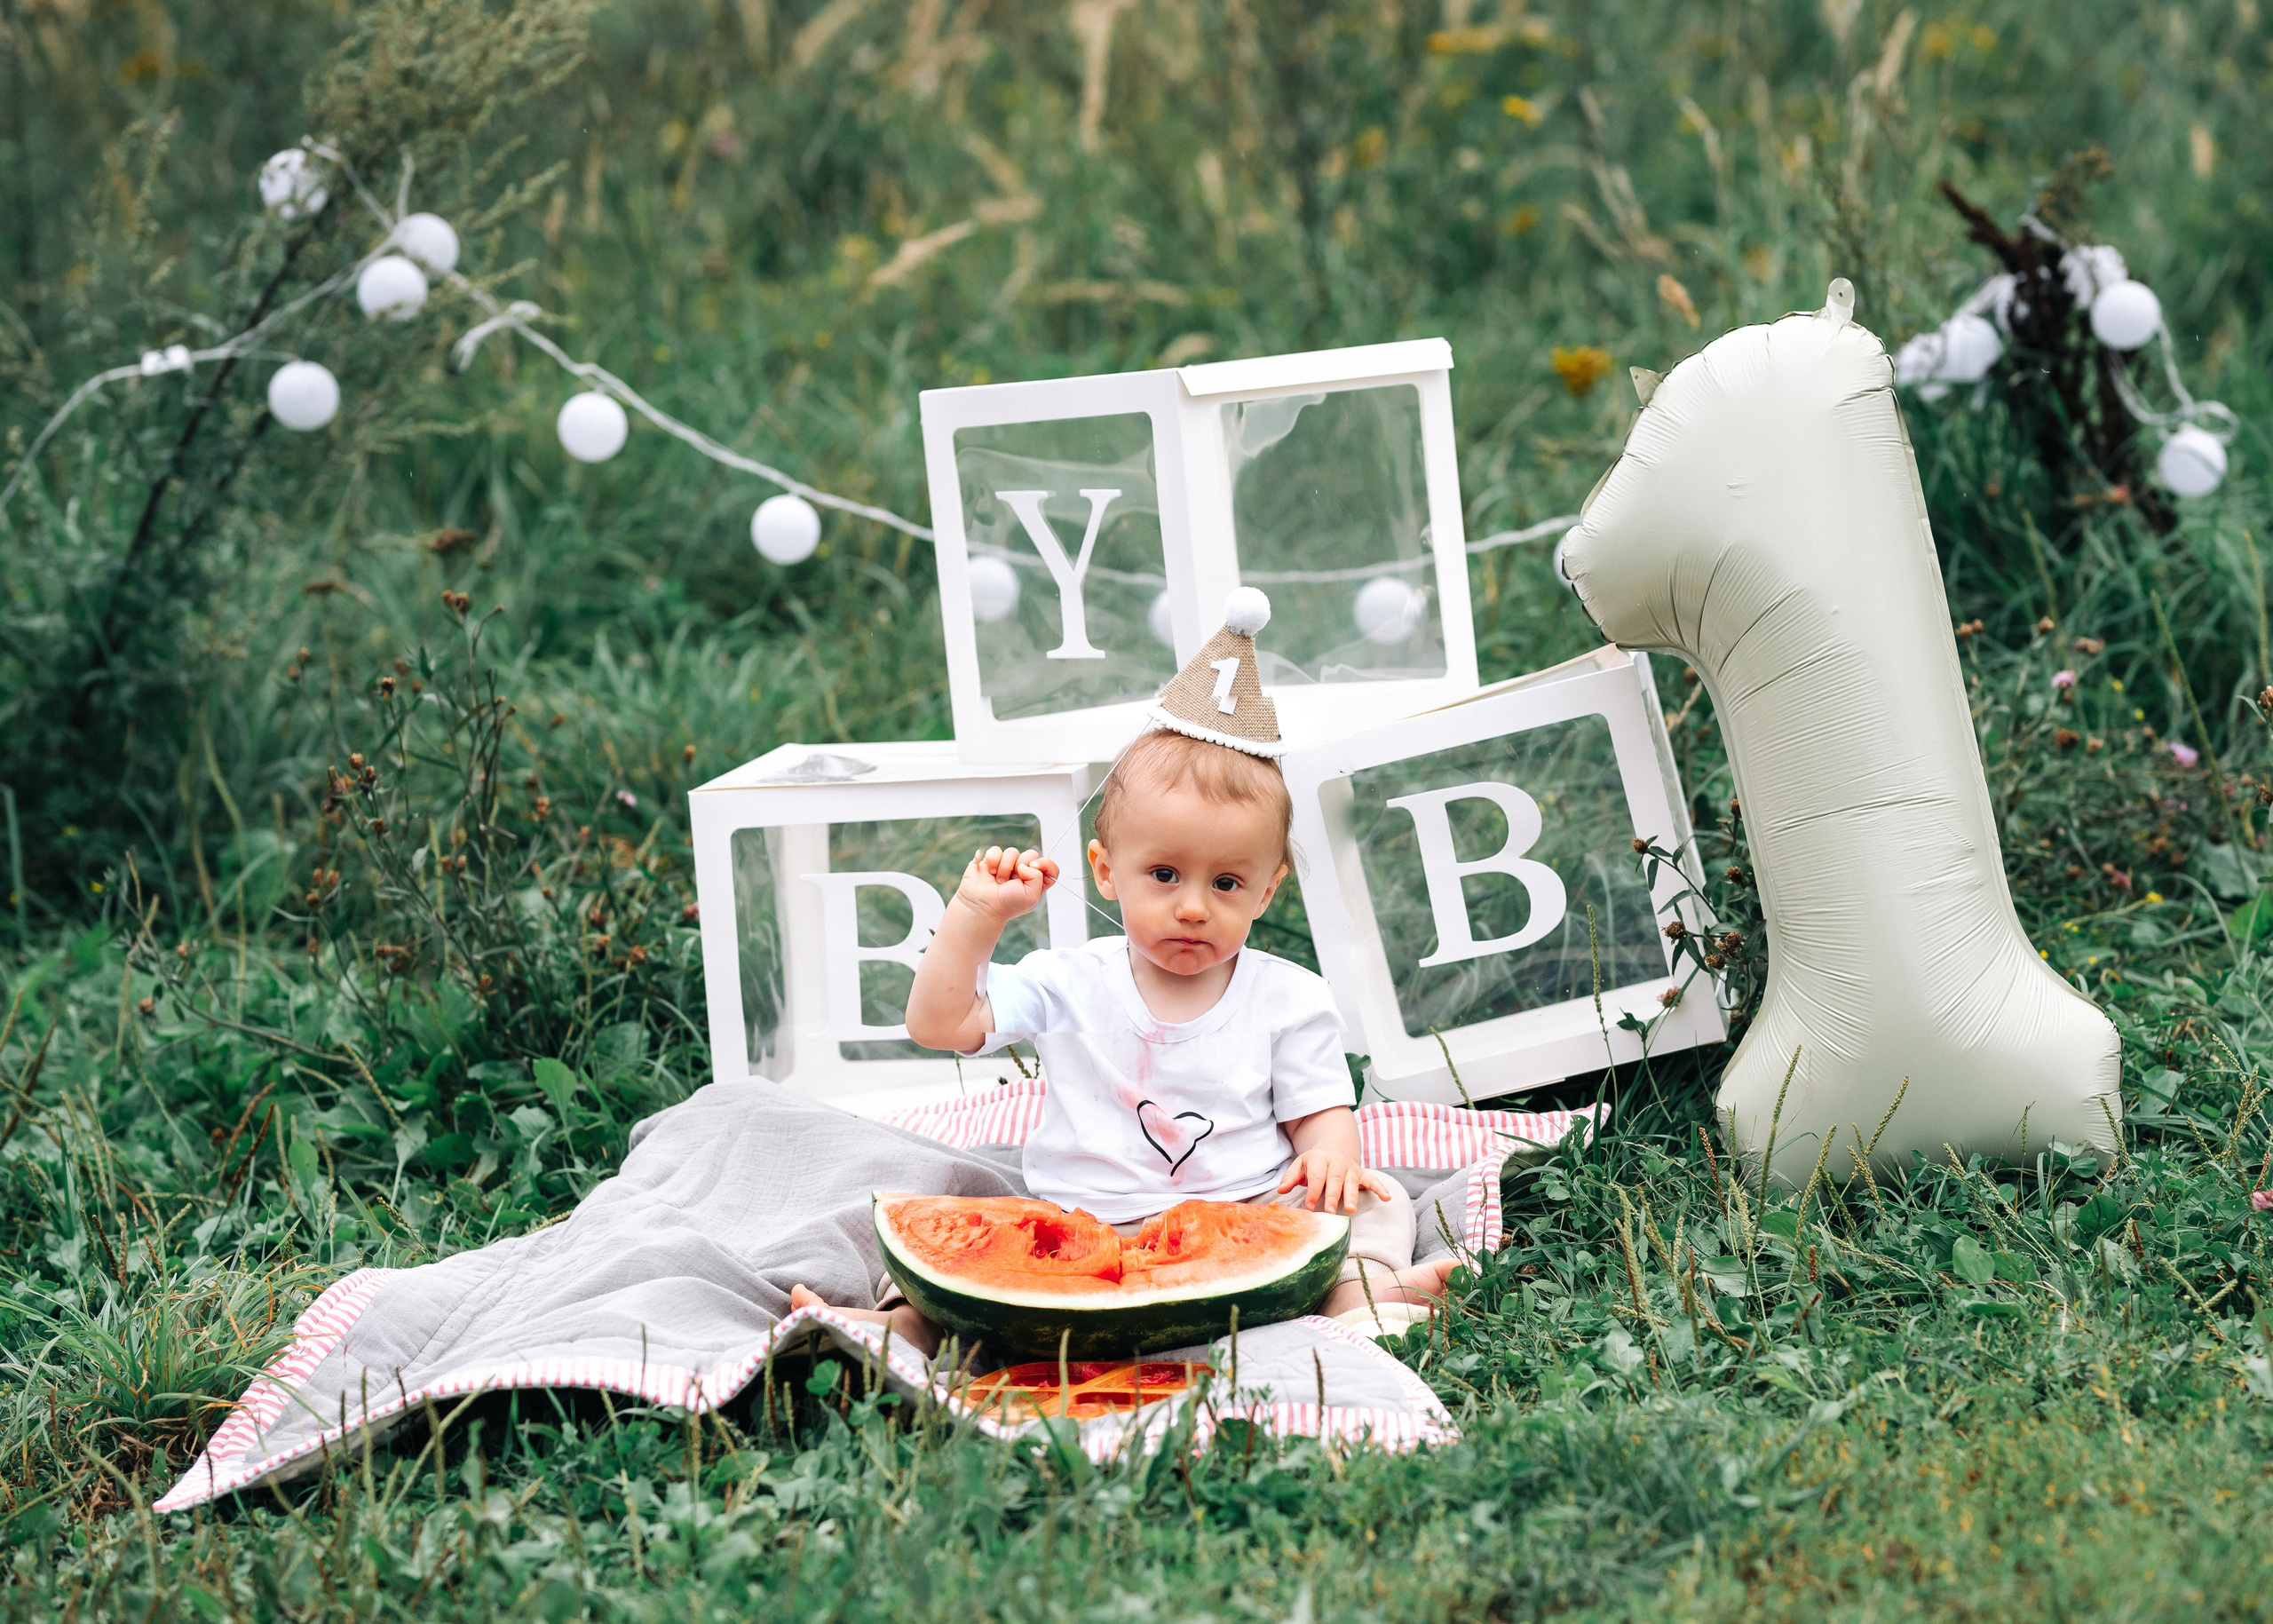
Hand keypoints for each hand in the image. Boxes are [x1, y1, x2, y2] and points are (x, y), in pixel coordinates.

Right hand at [953, 845, 1059, 924]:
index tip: (1035, 866)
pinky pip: (995, 850)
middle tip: (1013, 878)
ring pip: (1012, 851)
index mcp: (1035, 882)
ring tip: (998, 880)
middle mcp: (1023, 872)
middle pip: (1032, 854)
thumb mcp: (1031, 897)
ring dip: (1005, 866)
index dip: (1046, 863)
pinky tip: (989, 872)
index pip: (1050, 867)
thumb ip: (1037, 877)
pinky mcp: (992, 860)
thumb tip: (1025, 865)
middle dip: (1022, 864)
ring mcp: (1007, 865)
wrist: (982, 906)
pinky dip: (992, 860)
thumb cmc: (1007, 905)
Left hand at [1277, 1150, 1396, 1214]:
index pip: (1316, 1176)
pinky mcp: (1361, 1173)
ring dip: (1351, 1196)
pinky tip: (1386, 1198)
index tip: (1309, 1206)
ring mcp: (1350, 1168)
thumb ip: (1291, 1177)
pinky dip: (1380, 1188)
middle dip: (1332, 1196)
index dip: (1313, 1191)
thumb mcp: (1300, 1165)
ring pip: (1351, 1182)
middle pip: (1334, 1180)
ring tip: (1350, 1209)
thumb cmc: (1314, 1163)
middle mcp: (1336, 1162)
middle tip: (1329, 1212)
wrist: (1333, 1147)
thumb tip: (1280, 1190)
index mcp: (1319, 1159)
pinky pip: (1372, 1180)